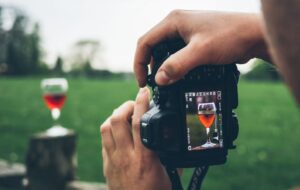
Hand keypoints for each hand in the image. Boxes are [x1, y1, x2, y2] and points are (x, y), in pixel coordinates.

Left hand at [100, 88, 170, 189]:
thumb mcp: (170, 176)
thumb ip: (172, 156)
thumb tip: (176, 141)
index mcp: (145, 157)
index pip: (139, 122)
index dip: (141, 103)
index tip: (144, 92)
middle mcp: (126, 156)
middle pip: (117, 120)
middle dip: (125, 105)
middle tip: (134, 103)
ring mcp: (113, 160)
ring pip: (106, 128)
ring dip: (114, 115)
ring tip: (125, 114)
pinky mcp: (106, 165)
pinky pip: (104, 140)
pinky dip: (110, 129)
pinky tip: (118, 130)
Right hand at [134, 10, 269, 86]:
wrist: (254, 35)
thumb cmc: (231, 36)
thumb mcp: (201, 52)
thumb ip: (177, 65)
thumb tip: (159, 79)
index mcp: (173, 21)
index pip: (145, 42)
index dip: (139, 63)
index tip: (143, 82)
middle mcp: (177, 25)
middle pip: (153, 47)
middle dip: (151, 66)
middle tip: (155, 85)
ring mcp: (187, 32)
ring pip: (165, 52)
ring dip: (164, 67)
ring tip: (167, 83)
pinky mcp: (195, 41)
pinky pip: (178, 54)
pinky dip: (175, 66)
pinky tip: (180, 77)